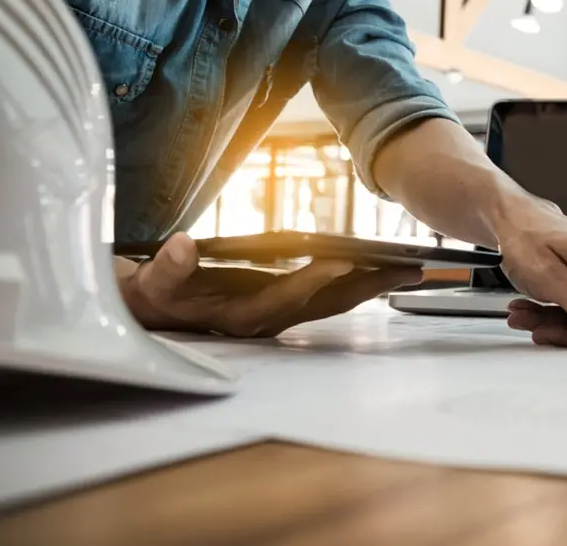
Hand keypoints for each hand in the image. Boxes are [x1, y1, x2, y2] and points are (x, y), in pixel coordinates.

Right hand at [118, 233, 422, 336]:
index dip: (316, 278)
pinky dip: (360, 281)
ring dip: (375, 285)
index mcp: (244, 314)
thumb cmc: (161, 292)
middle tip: (408, 269)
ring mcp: (285, 313)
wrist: (161, 309)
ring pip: (338, 301)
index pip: (287, 294)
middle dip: (370, 286)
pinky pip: (333, 294)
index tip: (346, 259)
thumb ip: (168, 268)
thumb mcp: (156, 280)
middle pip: (329, 302)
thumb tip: (181, 248)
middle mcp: (272, 318)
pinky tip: (384, 267)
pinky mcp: (290, 304)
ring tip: (411, 268)